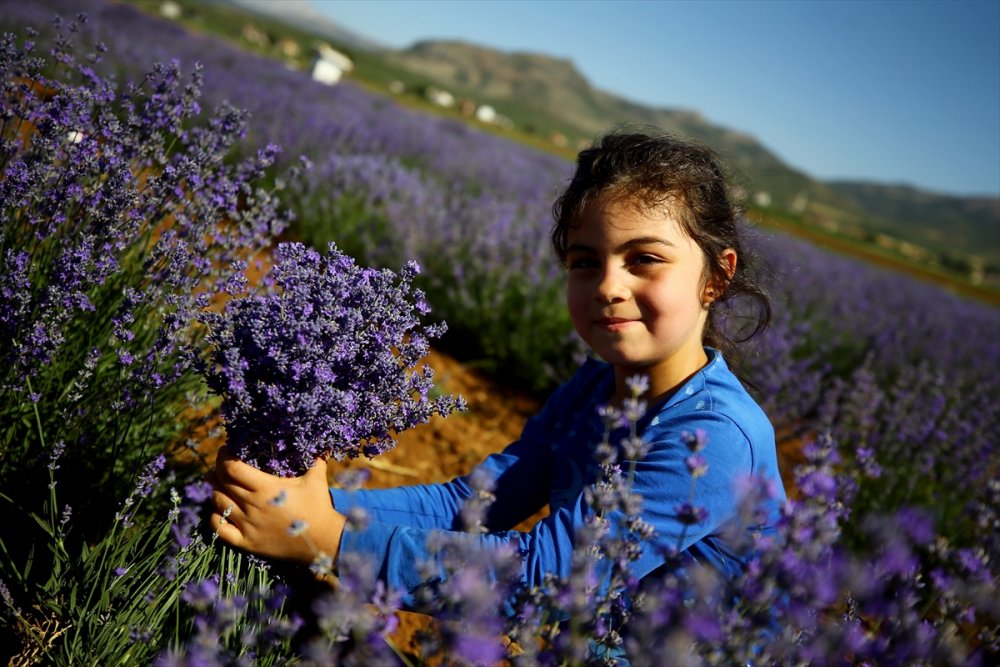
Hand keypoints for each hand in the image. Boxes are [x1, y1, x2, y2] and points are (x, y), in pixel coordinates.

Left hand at [209, 445, 345, 567]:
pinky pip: (220, 529)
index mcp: (266, 487)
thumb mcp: (316, 479)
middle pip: (222, 483)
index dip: (224, 457)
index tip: (226, 450)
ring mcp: (248, 525)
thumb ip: (314, 458)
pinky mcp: (247, 543)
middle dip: (217, 470)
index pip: (232, 468)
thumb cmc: (319, 507)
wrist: (322, 540)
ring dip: (215, 490)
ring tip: (216, 483)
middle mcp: (252, 505)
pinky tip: (218, 511)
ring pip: (219, 503)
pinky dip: (215, 518)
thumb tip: (319, 443)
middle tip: (220, 465)